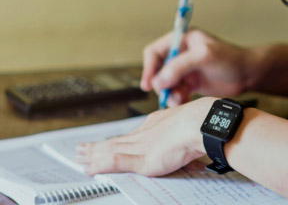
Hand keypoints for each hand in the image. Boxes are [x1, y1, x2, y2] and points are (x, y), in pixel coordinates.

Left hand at [76, 97, 212, 175]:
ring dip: (94, 154)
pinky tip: (90, 169)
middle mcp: (145, 133)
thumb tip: (187, 145)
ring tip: (80, 157)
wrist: (202, 124)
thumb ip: (181, 138)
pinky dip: (100, 165)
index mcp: (156, 125)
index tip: (105, 142)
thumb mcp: (189, 130)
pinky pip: (114, 161)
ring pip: (110, 149)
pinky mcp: (141, 159)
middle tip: (81, 149)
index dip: (116, 139)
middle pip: (116, 141)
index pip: (130, 135)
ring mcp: (142, 145)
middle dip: (98, 146)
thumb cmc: (202, 127)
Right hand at [142, 30, 250, 105]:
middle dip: (161, 84)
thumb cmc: (230, 58)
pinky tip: (183, 102)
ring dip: (169, 93)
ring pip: (166, 84)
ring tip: (178, 100)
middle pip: (158, 70)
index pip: (155, 51)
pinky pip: (176, 92)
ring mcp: (186, 69)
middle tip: (166, 95)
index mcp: (183, 40)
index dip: (149, 67)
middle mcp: (182, 54)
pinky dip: (177, 99)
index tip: (149, 84)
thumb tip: (158, 81)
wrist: (248, 74)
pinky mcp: (192, 83)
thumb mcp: (204, 56)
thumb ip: (180, 66)